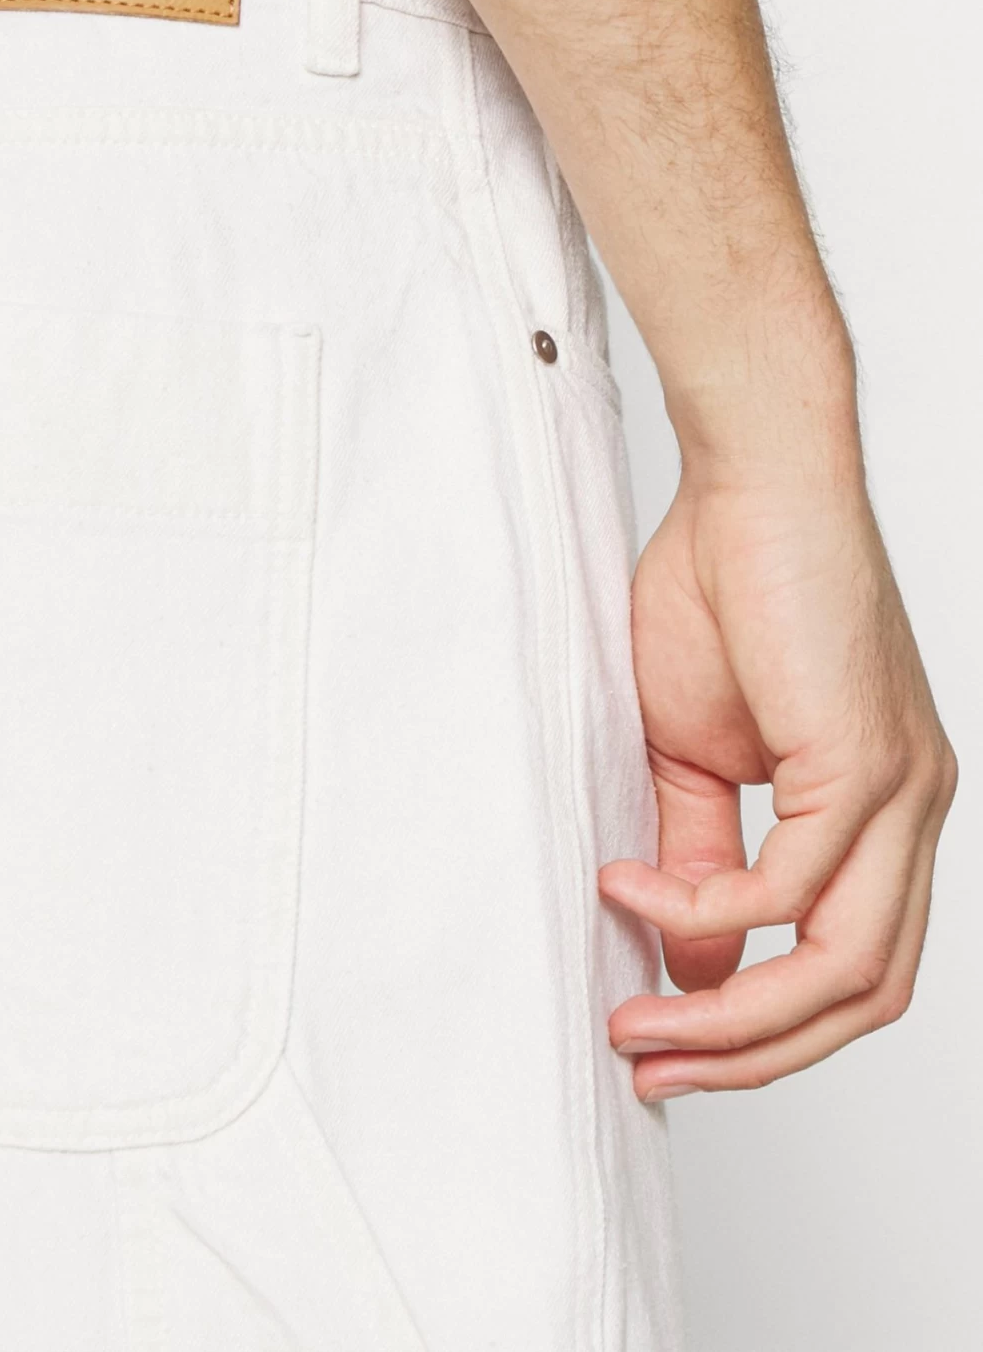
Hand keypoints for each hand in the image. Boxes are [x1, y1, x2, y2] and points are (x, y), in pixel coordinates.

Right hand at [599, 445, 955, 1100]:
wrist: (749, 478)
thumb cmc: (721, 586)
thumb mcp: (694, 748)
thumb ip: (702, 855)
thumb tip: (690, 964)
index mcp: (887, 811)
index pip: (854, 966)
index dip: (766, 1031)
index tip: (665, 1048)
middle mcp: (916, 811)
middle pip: (867, 996)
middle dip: (753, 1056)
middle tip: (650, 1068)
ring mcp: (905, 790)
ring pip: (848, 966)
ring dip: (736, 1017)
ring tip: (640, 1023)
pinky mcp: (866, 758)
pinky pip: (793, 885)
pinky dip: (704, 908)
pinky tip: (631, 885)